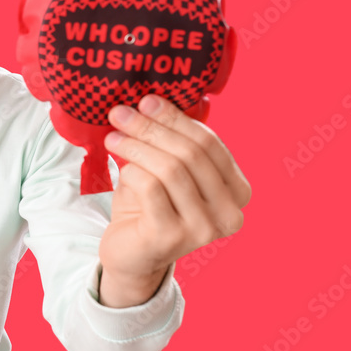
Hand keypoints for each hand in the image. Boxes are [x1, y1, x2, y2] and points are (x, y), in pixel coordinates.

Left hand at [96, 94, 251, 306]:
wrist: (130, 254)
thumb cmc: (150, 206)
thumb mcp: (167, 168)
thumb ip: (173, 140)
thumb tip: (155, 97)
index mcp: (237, 191)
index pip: (210, 144)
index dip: (176, 118)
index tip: (146, 100)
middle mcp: (229, 213)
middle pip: (190, 154)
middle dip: (151, 128)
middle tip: (120, 113)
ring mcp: (203, 229)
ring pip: (171, 170)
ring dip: (137, 146)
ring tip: (113, 136)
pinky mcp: (171, 238)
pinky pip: (150, 188)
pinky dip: (132, 171)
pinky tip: (120, 168)